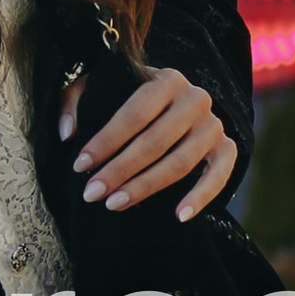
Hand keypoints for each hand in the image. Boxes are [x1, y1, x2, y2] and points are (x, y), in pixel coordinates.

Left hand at [60, 63, 237, 222]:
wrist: (179, 104)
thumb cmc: (131, 97)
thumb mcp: (102, 87)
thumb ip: (76, 101)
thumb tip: (68, 134)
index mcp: (166, 79)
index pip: (135, 112)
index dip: (106, 141)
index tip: (80, 165)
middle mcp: (195, 99)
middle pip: (155, 140)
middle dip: (120, 169)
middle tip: (92, 194)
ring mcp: (213, 124)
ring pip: (180, 162)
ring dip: (146, 186)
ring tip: (115, 204)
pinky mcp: (226, 148)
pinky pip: (219, 176)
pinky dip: (201, 197)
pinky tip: (178, 216)